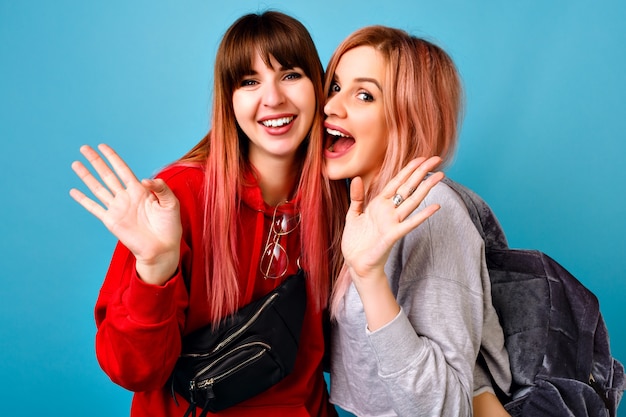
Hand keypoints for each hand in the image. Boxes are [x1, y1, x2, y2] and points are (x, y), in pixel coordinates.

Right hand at [69, 144, 181, 284]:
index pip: (123, 169)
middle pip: (107, 175)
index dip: (113, 157)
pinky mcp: (111, 221)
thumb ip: (160, 188)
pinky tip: (73, 191)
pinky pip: (94, 208)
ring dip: (86, 176)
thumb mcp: (171, 202)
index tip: (102, 146)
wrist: (163, 248)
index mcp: (140, 190)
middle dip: (96, 161)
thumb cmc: (169, 226)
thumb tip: (143, 180)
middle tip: (84, 148)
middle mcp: (126, 197)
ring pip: (98, 188)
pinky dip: (83, 200)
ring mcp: (117, 208)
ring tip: (75, 164)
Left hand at [341, 156, 443, 281]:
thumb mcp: (354, 215)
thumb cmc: (356, 242)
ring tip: (440, 176)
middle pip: (408, 187)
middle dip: (421, 172)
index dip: (408, 170)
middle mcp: (389, 211)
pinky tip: (436, 207)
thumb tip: (357, 178)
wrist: (356, 263)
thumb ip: (357, 197)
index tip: (421, 158)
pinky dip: (423, 215)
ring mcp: (393, 222)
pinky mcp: (393, 235)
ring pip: (412, 201)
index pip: (397, 183)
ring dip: (426, 188)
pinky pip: (410, 223)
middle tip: (436, 159)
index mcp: (379, 205)